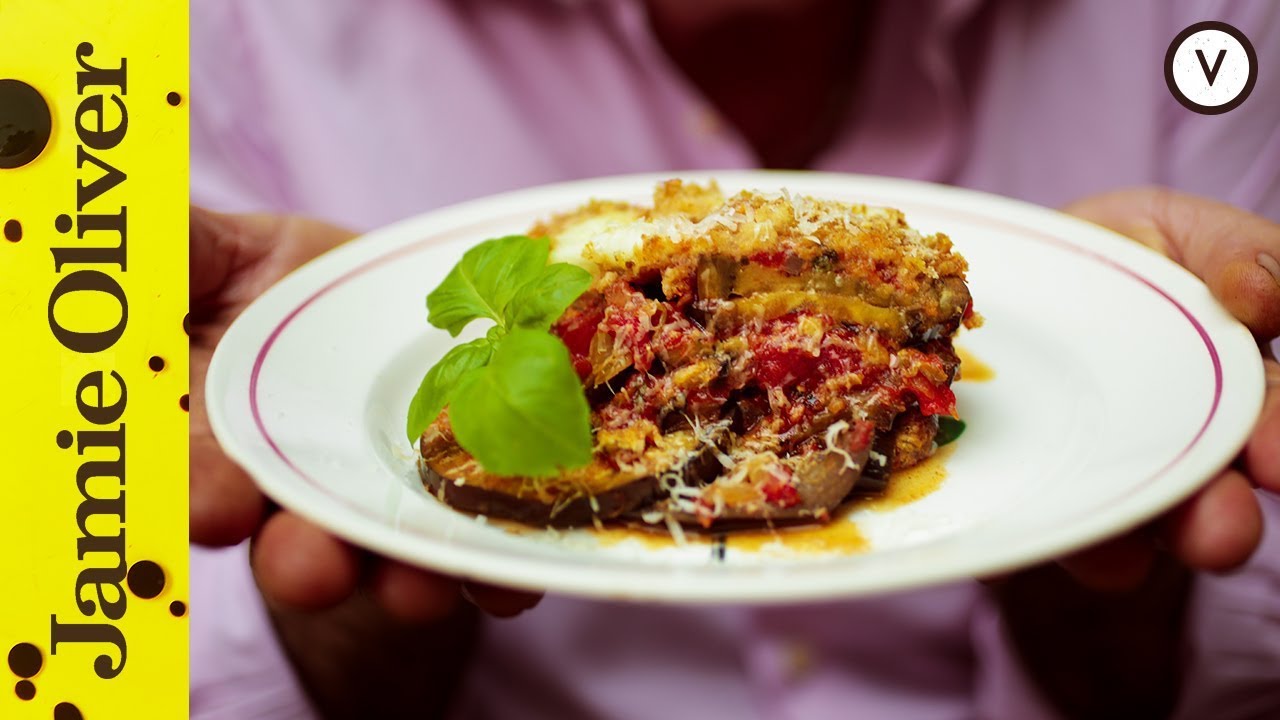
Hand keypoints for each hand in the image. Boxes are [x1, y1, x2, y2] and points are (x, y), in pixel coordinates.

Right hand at [190, 208, 539, 717]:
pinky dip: (495, 570)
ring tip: (419, 589)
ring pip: (386, 556)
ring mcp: (381, 506)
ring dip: (402, 581)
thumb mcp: (220, 254)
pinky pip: (478, 547)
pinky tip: (509, 582)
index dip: (199, 491)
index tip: (214, 508)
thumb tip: (115, 243)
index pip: (195, 472)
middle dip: (300, 559)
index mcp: (215, 438)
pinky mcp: (460, 506)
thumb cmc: (283, 284)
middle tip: (312, 570)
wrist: (392, 304)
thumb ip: (176, 253)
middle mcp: (296, 491)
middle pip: (288, 539)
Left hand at [993, 189, 1279, 716]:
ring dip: (1129, 548)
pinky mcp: (1025, 491)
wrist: (1012, 276)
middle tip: (1221, 537)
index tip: (1276, 463)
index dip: (1275, 442)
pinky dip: (1044, 548)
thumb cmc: (1112, 254)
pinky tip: (1050, 555)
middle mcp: (1171, 447)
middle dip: (1218, 521)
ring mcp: (1098, 475)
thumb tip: (1259, 293)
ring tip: (1121, 560)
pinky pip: (1036, 529)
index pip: (1266, 423)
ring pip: (1125, 529)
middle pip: (1209, 497)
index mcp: (1227, 390)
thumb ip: (1235, 254)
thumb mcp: (1176, 230)